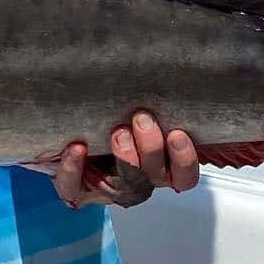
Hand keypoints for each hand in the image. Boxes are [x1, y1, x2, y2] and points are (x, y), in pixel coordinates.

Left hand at [51, 113, 199, 209]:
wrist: (70, 131)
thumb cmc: (114, 113)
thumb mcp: (139, 103)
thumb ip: (159, 100)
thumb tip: (193, 74)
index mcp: (160, 163)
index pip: (183, 175)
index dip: (184, 159)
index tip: (177, 133)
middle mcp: (138, 179)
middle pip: (155, 176)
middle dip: (151, 148)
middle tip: (142, 119)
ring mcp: (107, 187)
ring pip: (124, 187)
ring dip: (125, 159)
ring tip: (118, 132)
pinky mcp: (76, 189)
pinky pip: (75, 187)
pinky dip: (75, 168)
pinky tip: (77, 148)